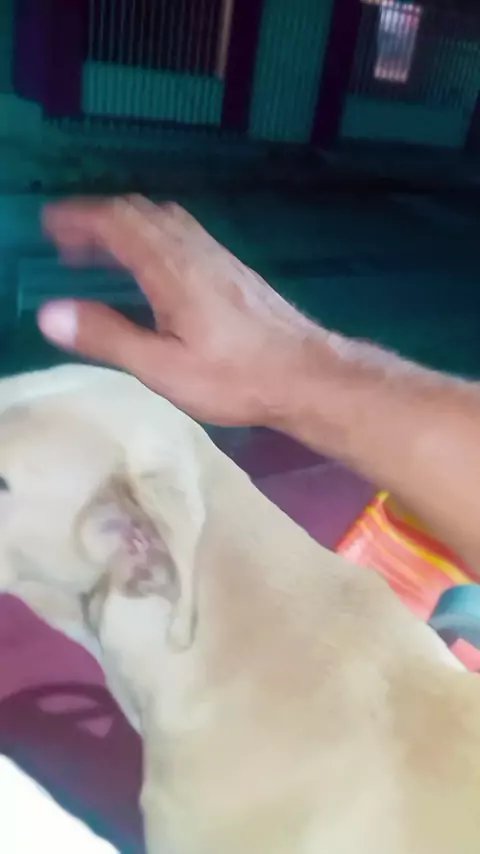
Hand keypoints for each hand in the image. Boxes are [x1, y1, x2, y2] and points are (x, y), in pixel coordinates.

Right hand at [39, 196, 322, 425]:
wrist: (308, 375)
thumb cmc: (236, 378)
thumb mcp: (163, 368)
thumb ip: (108, 337)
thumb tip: (50, 314)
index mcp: (172, 267)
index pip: (117, 221)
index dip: (78, 218)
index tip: (50, 224)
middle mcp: (195, 249)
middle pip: (140, 211)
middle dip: (97, 219)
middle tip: (67, 244)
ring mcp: (219, 256)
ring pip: (165, 220)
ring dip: (126, 226)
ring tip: (101, 254)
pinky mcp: (233, 270)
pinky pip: (184, 233)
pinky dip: (152, 237)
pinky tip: (152, 268)